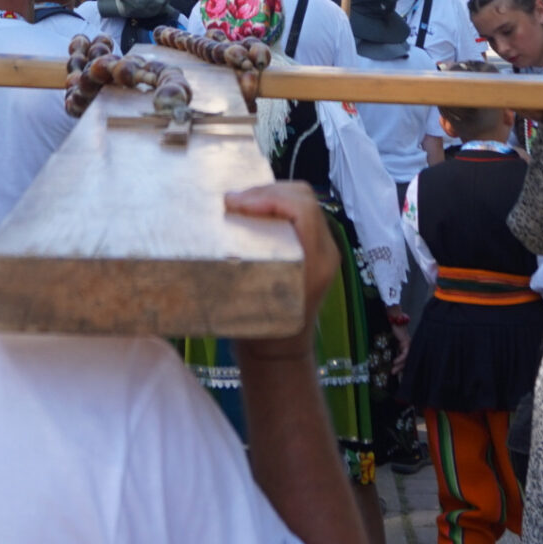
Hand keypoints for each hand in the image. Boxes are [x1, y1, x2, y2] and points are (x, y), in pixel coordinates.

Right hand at [224, 181, 338, 343]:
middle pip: (303, 197)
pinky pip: (298, 212)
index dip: (268, 197)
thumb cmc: (263, 332)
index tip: (234, 203)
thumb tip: (216, 228)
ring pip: (301, 200)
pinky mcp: (315, 247)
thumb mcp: (248, 300)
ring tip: (240, 203)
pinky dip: (274, 204)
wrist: (281, 353)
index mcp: (316, 262)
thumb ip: (239, 266)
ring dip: (269, 194)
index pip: (302, 210)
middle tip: (233, 200)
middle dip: (266, 190)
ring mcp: (324, 247)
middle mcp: (326, 250)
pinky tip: (251, 212)